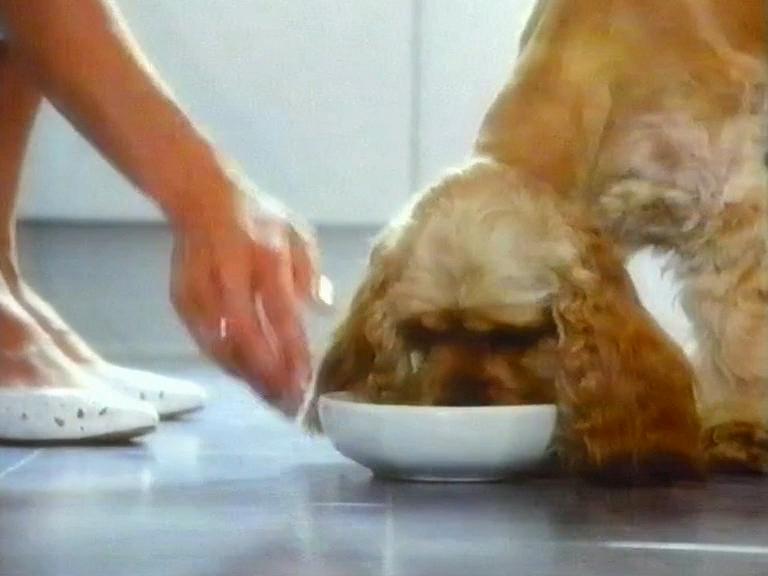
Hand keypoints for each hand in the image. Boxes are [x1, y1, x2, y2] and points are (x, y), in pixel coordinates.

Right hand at [170, 175, 318, 415]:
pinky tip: (247, 379)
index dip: (292, 352)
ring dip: (249, 378)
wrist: (202, 199)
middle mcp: (230, 277)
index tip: (306, 382)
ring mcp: (201, 291)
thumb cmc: (259, 219)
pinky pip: (206, 343)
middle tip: (289, 405)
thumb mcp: (297, 232)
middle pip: (249, 339)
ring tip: (273, 400)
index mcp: (265, 257)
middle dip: (269, 377)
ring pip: (223, 347)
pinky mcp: (182, 301)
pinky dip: (227, 365)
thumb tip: (323, 309)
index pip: (281, 315)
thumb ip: (311, 271)